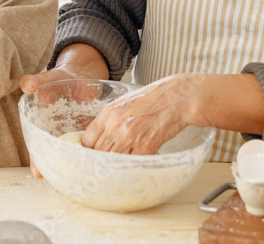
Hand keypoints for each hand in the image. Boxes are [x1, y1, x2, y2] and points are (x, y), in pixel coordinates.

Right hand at [20, 43, 110, 176]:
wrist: (81, 75)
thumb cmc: (60, 78)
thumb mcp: (47, 78)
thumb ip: (35, 81)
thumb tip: (25, 84)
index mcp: (43, 123)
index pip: (37, 144)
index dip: (36, 158)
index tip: (37, 172)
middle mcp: (57, 132)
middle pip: (54, 154)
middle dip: (56, 167)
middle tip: (61, 182)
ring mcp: (74, 133)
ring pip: (73, 153)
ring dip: (75, 164)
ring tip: (80, 178)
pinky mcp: (90, 130)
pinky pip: (90, 144)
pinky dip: (92, 152)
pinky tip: (97, 161)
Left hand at [82, 74, 200, 154]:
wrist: (176, 98)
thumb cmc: (152, 99)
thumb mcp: (124, 104)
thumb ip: (110, 120)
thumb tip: (101, 138)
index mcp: (108, 114)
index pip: (87, 140)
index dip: (90, 149)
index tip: (95, 153)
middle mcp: (115, 126)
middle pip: (99, 153)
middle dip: (103, 158)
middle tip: (110, 161)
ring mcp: (129, 137)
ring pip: (113, 160)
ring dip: (117, 164)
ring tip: (122, 164)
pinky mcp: (145, 146)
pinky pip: (131, 163)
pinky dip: (132, 166)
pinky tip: (137, 161)